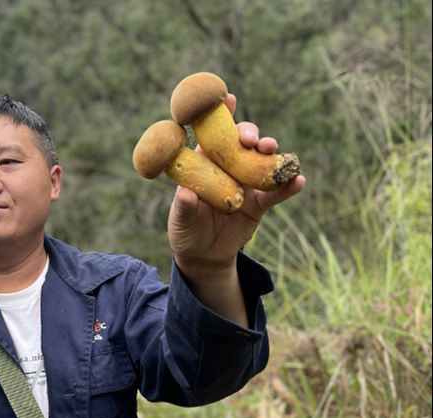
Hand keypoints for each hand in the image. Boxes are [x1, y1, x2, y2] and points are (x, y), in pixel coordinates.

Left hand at [168, 94, 305, 281]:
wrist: (203, 255)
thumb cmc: (185, 230)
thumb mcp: (180, 220)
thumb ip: (184, 206)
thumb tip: (186, 193)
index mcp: (205, 164)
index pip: (212, 136)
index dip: (221, 116)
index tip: (229, 98)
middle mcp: (227, 168)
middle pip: (242, 143)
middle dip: (249, 135)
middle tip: (250, 140)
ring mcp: (246, 183)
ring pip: (262, 162)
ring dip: (271, 154)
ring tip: (272, 151)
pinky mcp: (260, 203)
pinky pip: (276, 193)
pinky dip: (288, 186)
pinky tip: (298, 180)